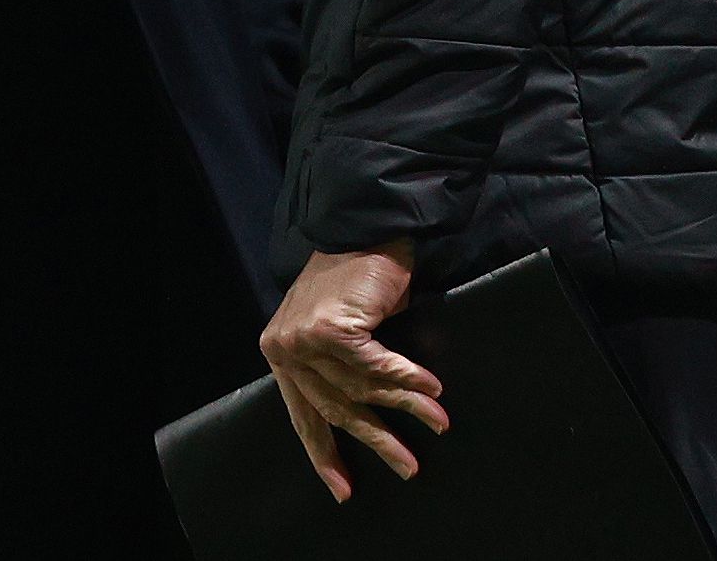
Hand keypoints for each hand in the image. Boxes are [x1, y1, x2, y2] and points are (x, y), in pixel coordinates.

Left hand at [260, 242, 448, 498]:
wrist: (363, 226)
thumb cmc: (354, 278)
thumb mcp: (336, 328)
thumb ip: (338, 369)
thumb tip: (366, 418)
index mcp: (280, 351)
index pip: (302, 414)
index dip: (324, 454)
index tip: (342, 490)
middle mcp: (284, 347)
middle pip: (335, 409)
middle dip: (375, 440)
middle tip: (407, 468)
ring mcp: (304, 338)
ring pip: (362, 389)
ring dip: (405, 407)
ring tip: (437, 424)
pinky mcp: (333, 328)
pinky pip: (376, 367)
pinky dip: (408, 379)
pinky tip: (432, 390)